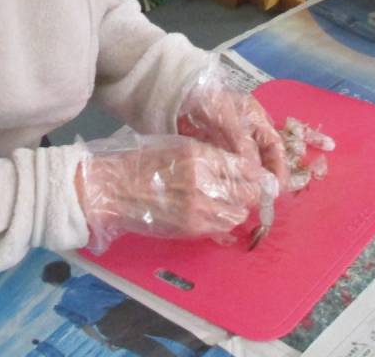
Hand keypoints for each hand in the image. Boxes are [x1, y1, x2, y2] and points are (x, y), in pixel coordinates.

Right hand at [75, 134, 263, 252]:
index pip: (243, 166)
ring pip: (238, 213)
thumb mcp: (179, 146)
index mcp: (199, 155)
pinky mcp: (191, 228)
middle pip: (246, 192)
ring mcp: (198, 209)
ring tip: (229, 202)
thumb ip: (209, 156)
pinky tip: (216, 214)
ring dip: (238, 208)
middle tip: (248, 190)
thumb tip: (239, 166)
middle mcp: (203, 182)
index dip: (255, 173)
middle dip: (251, 191)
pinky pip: (221, 228)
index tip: (259, 175)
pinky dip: (224, 222)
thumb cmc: (144, 160)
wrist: (114, 188)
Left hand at [175, 57, 289, 188]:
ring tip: (248, 197)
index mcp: (256, 117)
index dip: (279, 165)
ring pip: (247, 165)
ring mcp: (232, 140)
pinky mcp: (217, 149)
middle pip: (264, 158)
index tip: (278, 186)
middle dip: (265, 177)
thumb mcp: (227, 117)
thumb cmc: (206, 99)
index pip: (274, 145)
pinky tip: (230, 190)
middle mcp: (248, 130)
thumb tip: (256, 171)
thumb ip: (241, 142)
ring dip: (249, 180)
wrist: (179, 94)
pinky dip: (233, 178)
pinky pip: (230, 167)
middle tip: (263, 197)